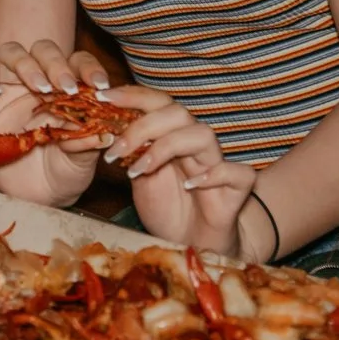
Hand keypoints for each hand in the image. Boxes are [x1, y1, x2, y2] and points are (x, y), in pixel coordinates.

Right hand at [0, 60, 106, 206]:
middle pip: (43, 49)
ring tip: (37, 87)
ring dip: (24, 63)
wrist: (37, 196)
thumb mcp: (83, 161)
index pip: (78, 62)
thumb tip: (100, 133)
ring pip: (9, 53)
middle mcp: (39, 84)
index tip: (99, 85)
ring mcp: (10, 93)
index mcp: (68, 90)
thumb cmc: (64, 171)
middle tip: (65, 86)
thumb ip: (88, 144)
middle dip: (55, 62)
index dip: (88, 67)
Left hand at [98, 85, 256, 256]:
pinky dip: (214, 174)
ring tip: (139, 170)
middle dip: (142, 126)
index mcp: (172, 136)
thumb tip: (100, 130)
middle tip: (115, 149)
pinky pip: (238, 172)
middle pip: (177, 113)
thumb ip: (128, 153)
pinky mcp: (237, 190)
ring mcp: (217, 165)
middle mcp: (195, 145)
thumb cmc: (168, 208)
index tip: (103, 97)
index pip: (157, 103)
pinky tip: (191, 185)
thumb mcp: (139, 178)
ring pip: (203, 135)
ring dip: (167, 147)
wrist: (194, 243)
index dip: (132, 95)